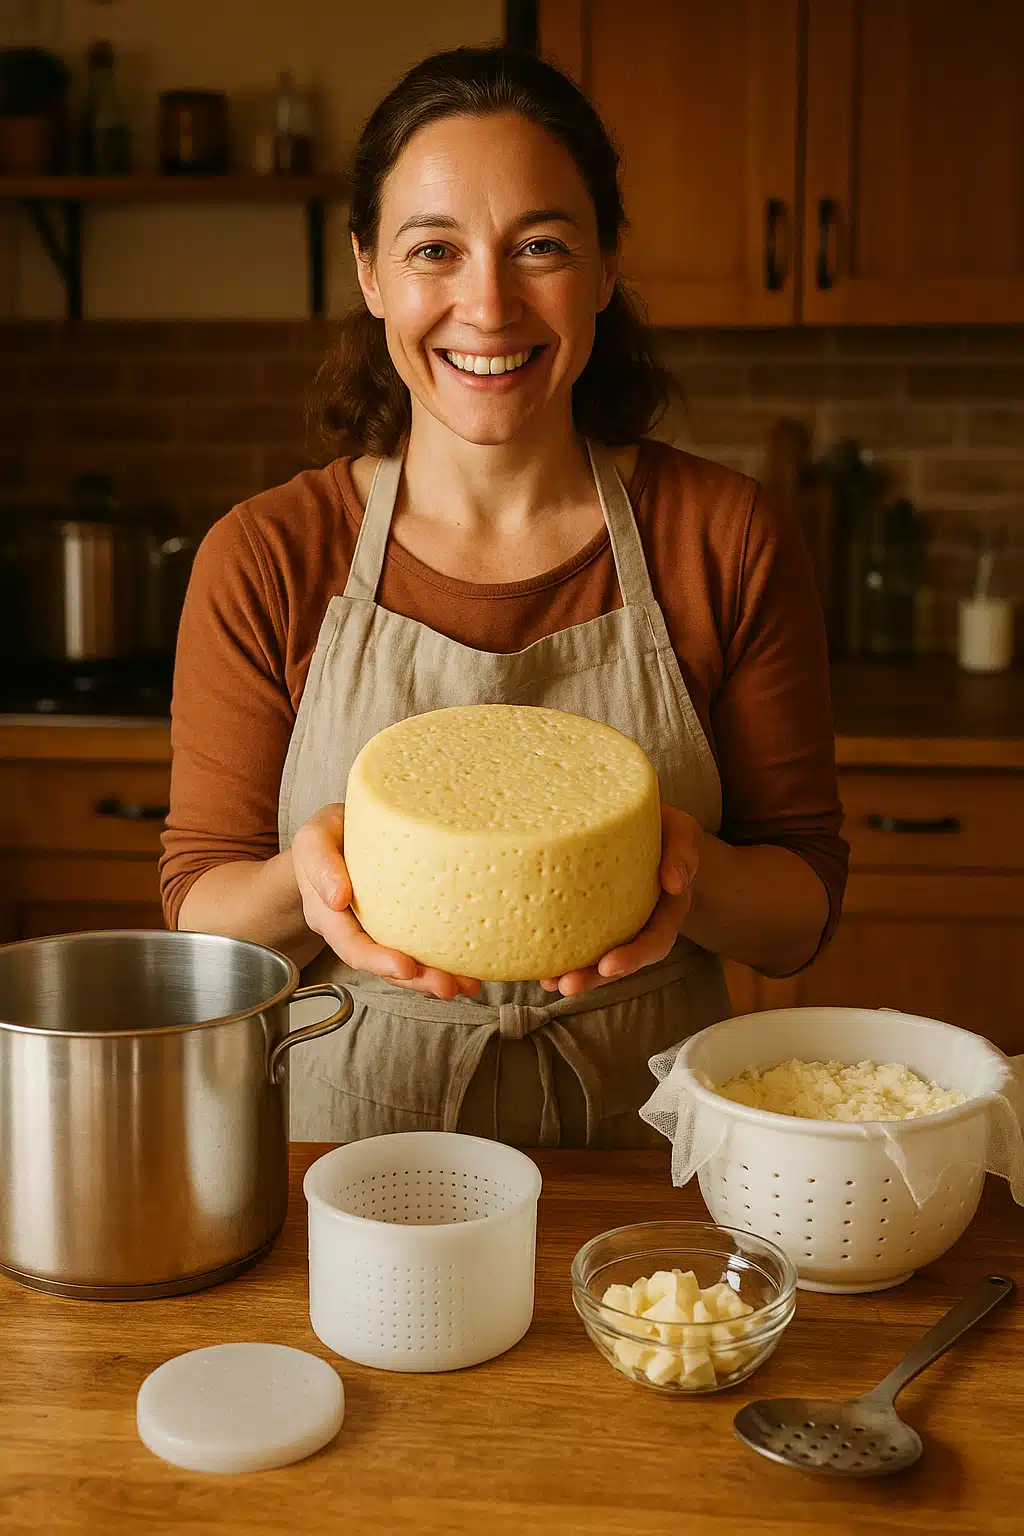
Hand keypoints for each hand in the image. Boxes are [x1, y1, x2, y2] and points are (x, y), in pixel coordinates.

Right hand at [291, 803, 480, 1001]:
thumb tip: (338, 897)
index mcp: (330, 917)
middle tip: (446, 985)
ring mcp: (378, 932)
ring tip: (467, 985)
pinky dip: (444, 962)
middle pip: (383, 966)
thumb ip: (320, 862)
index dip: (377, 961)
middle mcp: (355, 932)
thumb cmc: (327, 837)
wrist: (337, 838)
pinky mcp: (401, 926)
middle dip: (417, 980)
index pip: (352, 946)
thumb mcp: (314, 838)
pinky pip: (419, 950)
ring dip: (435, 978)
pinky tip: (469, 970)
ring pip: (405, 965)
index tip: (405, 968)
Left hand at [539, 802, 701, 997]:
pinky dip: (564, 955)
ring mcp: (620, 925)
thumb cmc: (667, 832)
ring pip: (600, 959)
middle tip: (568, 984)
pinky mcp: (597, 917)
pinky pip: (582, 941)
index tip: (608, 967)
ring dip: (578, 974)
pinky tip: (542, 967)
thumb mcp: (682, 833)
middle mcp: (644, 925)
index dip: (634, 956)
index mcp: (667, 910)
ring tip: (550, 983)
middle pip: (623, 961)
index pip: (655, 940)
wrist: (653, 833)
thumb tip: (673, 883)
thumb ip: (682, 854)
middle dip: (596, 977)